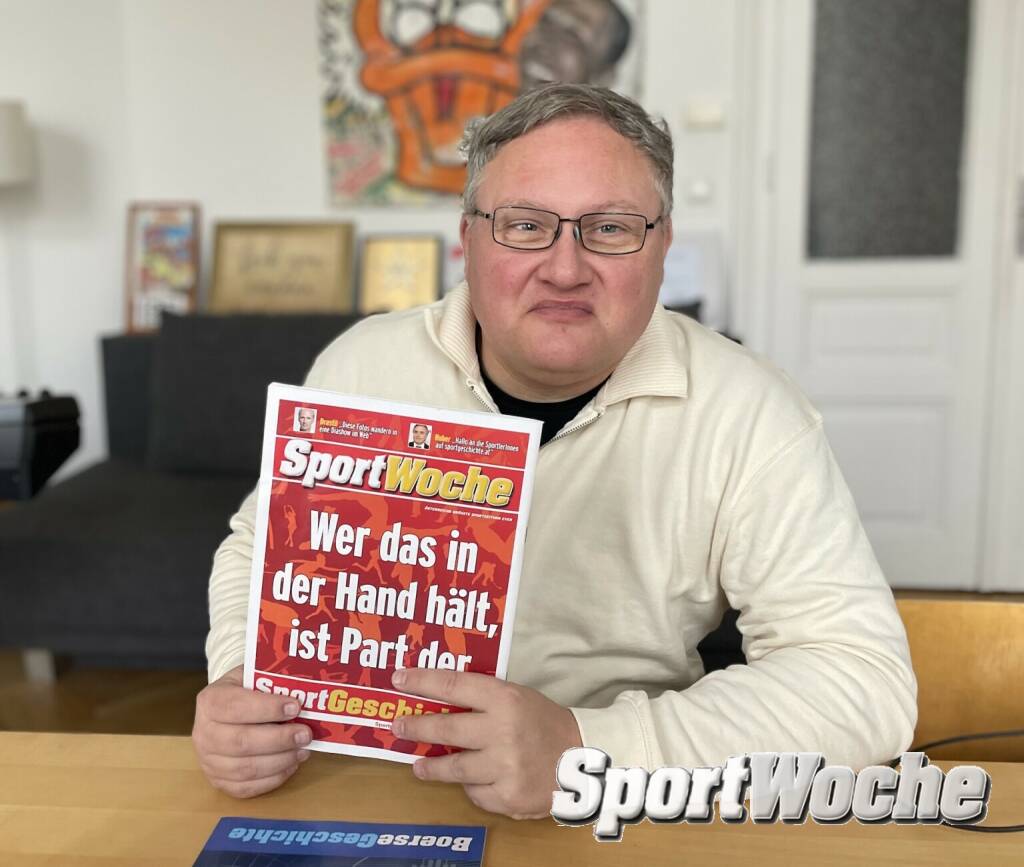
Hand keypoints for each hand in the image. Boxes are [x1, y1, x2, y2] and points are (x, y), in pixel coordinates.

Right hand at [192, 665, 311, 797]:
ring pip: (245, 769)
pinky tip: (291, 765)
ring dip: (280, 761)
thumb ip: (273, 682)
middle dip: (279, 739)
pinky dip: (272, 779)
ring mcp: (208, 761)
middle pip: (241, 742)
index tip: (295, 707)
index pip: (235, 706)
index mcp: (210, 700)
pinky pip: (246, 788)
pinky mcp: (218, 781)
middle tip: (306, 734)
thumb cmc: (246, 689)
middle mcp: (203, 733)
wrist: (226, 707)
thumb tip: (306, 692)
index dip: (267, 708)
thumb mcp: (255, 675)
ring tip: (303, 750)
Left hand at [390, 668, 582, 819]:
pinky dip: (471, 786)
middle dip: (417, 727)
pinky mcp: (508, 797)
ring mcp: (504, 767)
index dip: (422, 682)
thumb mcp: (517, 698)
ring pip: (454, 768)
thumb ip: (483, 699)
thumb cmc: (544, 723)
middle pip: (446, 728)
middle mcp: (502, 731)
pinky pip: (475, 793)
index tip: (399, 680)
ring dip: (431, 766)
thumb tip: (437, 700)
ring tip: (418, 765)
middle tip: (399, 726)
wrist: (583, 760)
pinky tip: (471, 781)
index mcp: (505, 699)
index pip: (453, 685)